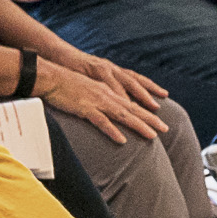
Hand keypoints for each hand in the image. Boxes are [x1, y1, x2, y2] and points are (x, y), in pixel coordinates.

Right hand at [35, 57, 157, 143]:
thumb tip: (109, 108)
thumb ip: (101, 97)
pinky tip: (122, 140)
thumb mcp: (90, 89)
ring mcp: (97, 101)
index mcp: (108, 90)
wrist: (51, 77)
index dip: (147, 111)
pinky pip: (101, 121)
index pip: (132, 102)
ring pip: (123, 114)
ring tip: (152, 135)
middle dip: (151, 119)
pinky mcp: (85, 108)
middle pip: (133, 108)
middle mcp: (107, 94)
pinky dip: (112, 130)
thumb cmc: (67, 84)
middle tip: (166, 129)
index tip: (160, 120)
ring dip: (139, 125)